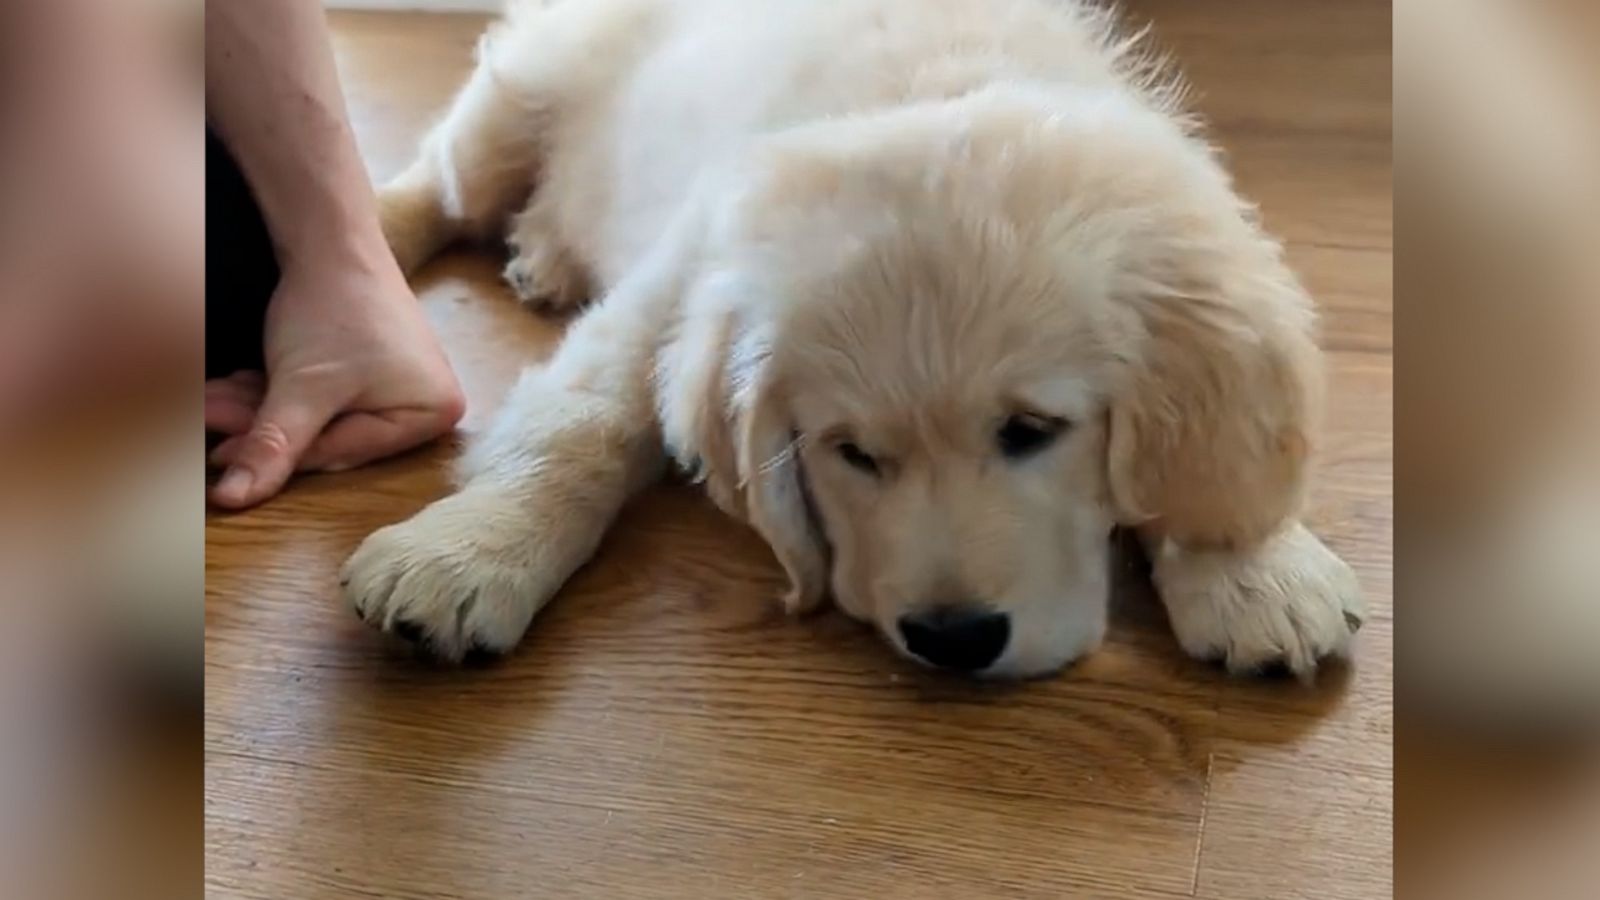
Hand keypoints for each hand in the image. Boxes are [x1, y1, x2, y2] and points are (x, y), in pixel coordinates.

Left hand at [206, 247, 464, 507]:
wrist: (330, 237)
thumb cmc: (333, 309)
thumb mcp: (300, 388)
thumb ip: (271, 447)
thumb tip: (233, 501)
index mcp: (433, 413)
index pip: (346, 452)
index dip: (282, 456)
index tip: (219, 455)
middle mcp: (428, 403)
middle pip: (332, 436)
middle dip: (267, 428)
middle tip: (209, 422)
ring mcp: (401, 383)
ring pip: (318, 416)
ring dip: (261, 411)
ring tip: (211, 400)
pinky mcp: (374, 366)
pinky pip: (322, 396)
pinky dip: (277, 392)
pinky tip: (234, 386)